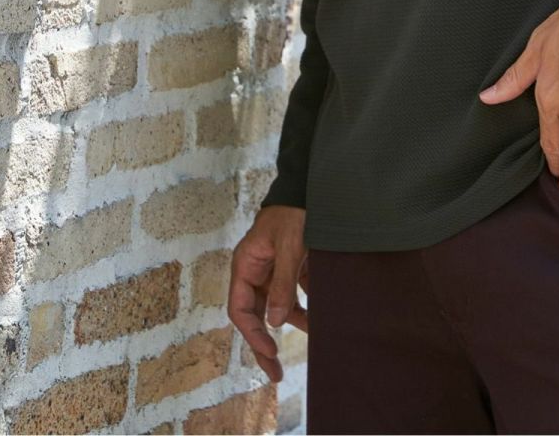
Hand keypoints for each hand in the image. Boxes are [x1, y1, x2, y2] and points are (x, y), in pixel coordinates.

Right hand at [228, 205, 309, 383]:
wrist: (311, 186)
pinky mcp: (291, 265)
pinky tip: (318, 319)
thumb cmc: (295, 211)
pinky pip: (293, 293)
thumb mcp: (289, 246)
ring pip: (276, 306)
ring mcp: (273, 268)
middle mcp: (255, 270)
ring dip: (290, 324)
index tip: (269, 351)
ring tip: (309, 343)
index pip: (240, 309)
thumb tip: (273, 322)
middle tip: (276, 373)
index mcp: (246, 264)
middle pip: (255, 313)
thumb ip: (282, 283)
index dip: (252, 334)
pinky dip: (304, 306)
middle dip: (265, 342)